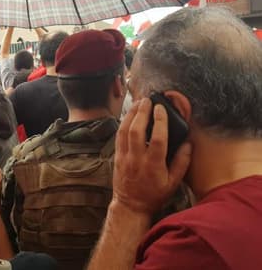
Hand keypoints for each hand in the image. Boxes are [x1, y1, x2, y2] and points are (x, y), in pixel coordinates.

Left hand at [113, 98, 191, 214]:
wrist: (131, 205)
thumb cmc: (154, 195)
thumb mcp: (173, 183)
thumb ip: (182, 162)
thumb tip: (188, 144)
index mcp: (153, 165)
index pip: (157, 139)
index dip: (160, 122)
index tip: (161, 108)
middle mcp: (137, 159)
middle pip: (136, 131)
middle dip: (141, 113)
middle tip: (147, 100)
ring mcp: (124, 157)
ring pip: (124, 131)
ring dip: (131, 115)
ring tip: (138, 103)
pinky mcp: (117, 157)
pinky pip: (118, 136)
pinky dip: (123, 124)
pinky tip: (129, 116)